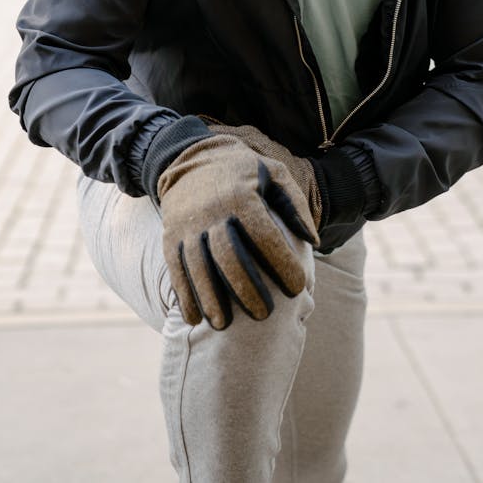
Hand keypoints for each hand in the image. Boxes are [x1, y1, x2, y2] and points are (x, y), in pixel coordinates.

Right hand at [158, 134, 318, 329]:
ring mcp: (187, 226)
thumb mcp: (274, 173)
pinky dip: (184, 296)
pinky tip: (195, 319)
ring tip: (224, 326)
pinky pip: (175, 270)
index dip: (283, 263)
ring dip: (210, 299)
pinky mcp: (169, 236)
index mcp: (241, 197)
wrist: (189, 156)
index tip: (299, 288)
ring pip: (198, 267)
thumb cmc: (242, 171)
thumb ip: (295, 204)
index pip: (264, 236)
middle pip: (229, 256)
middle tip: (265, 316)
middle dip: (246, 289)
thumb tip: (313, 241)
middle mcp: (211, 212)